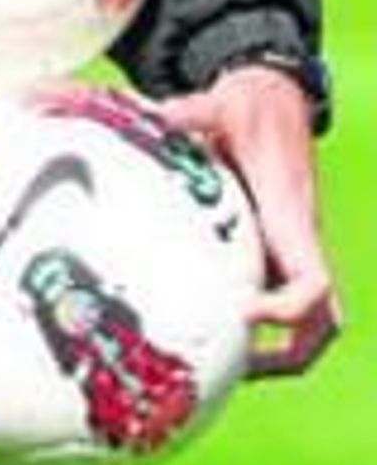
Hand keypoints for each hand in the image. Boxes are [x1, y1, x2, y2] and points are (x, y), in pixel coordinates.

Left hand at [161, 65, 341, 378]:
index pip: (312, 282)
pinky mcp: (278, 247)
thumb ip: (183, 114)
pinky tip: (211, 326)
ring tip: (223, 366)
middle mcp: (299, 240)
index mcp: (290, 216)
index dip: (287, 309)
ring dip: (281, 352)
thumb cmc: (247, 107)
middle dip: (291, 352)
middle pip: (323, 319)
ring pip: (313, 320)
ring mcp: (292, 248)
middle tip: (233, 366)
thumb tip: (140, 115)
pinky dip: (265, 326)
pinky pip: (285, 298)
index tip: (242, 311)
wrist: (276, 98)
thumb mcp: (216, 105)